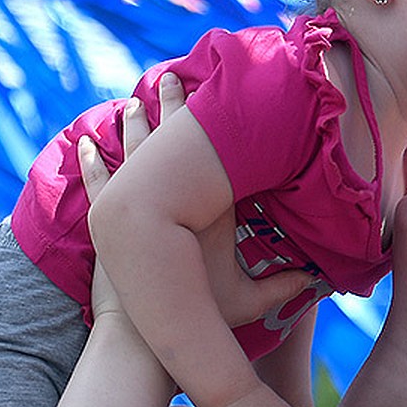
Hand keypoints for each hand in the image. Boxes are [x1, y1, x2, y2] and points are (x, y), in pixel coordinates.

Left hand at [80, 73, 312, 326]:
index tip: (211, 94)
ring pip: (132, 154)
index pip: (208, 156)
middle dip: (171, 108)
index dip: (206, 123)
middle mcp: (172, 200)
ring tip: (133, 103)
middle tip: (171, 77)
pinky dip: (91, 162)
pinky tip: (85, 144)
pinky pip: (98, 181)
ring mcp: (136, 207)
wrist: (147, 329)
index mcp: (208, 211)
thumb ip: (284, 288)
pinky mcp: (109, 222)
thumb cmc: (200, 314)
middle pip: (168, 143)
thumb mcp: (251, 302)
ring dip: (134, 127)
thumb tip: (320, 279)